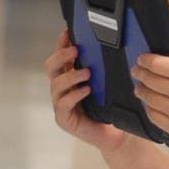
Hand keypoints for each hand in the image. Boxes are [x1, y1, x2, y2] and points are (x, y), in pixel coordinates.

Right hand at [43, 29, 127, 152]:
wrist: (118, 136)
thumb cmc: (113, 110)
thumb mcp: (109, 85)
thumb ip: (103, 69)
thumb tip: (110, 46)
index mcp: (70, 79)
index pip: (60, 57)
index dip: (61, 44)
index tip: (67, 32)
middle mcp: (62, 90)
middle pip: (50, 67)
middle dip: (61, 56)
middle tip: (75, 50)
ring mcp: (61, 105)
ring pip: (56, 84)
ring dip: (71, 75)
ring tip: (87, 73)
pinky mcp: (64, 119)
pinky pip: (63, 104)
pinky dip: (74, 95)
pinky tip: (86, 91)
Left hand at [131, 22, 168, 145]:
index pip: (156, 63)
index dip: (144, 60)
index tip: (142, 59)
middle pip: (149, 80)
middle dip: (140, 73)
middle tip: (137, 71)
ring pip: (147, 98)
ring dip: (141, 90)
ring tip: (141, 87)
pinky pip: (152, 115)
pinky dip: (148, 108)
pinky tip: (152, 103)